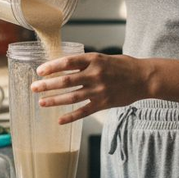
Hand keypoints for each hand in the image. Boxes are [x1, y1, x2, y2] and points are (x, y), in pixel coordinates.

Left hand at [30, 53, 151, 123]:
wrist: (144, 78)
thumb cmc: (124, 66)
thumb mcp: (104, 57)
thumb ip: (86, 62)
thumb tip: (65, 66)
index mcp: (94, 59)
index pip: (67, 62)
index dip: (52, 67)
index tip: (39, 71)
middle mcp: (95, 74)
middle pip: (66, 81)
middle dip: (47, 85)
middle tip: (34, 87)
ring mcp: (99, 90)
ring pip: (72, 97)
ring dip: (54, 100)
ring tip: (42, 102)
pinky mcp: (104, 103)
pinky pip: (84, 111)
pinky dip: (70, 116)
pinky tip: (59, 120)